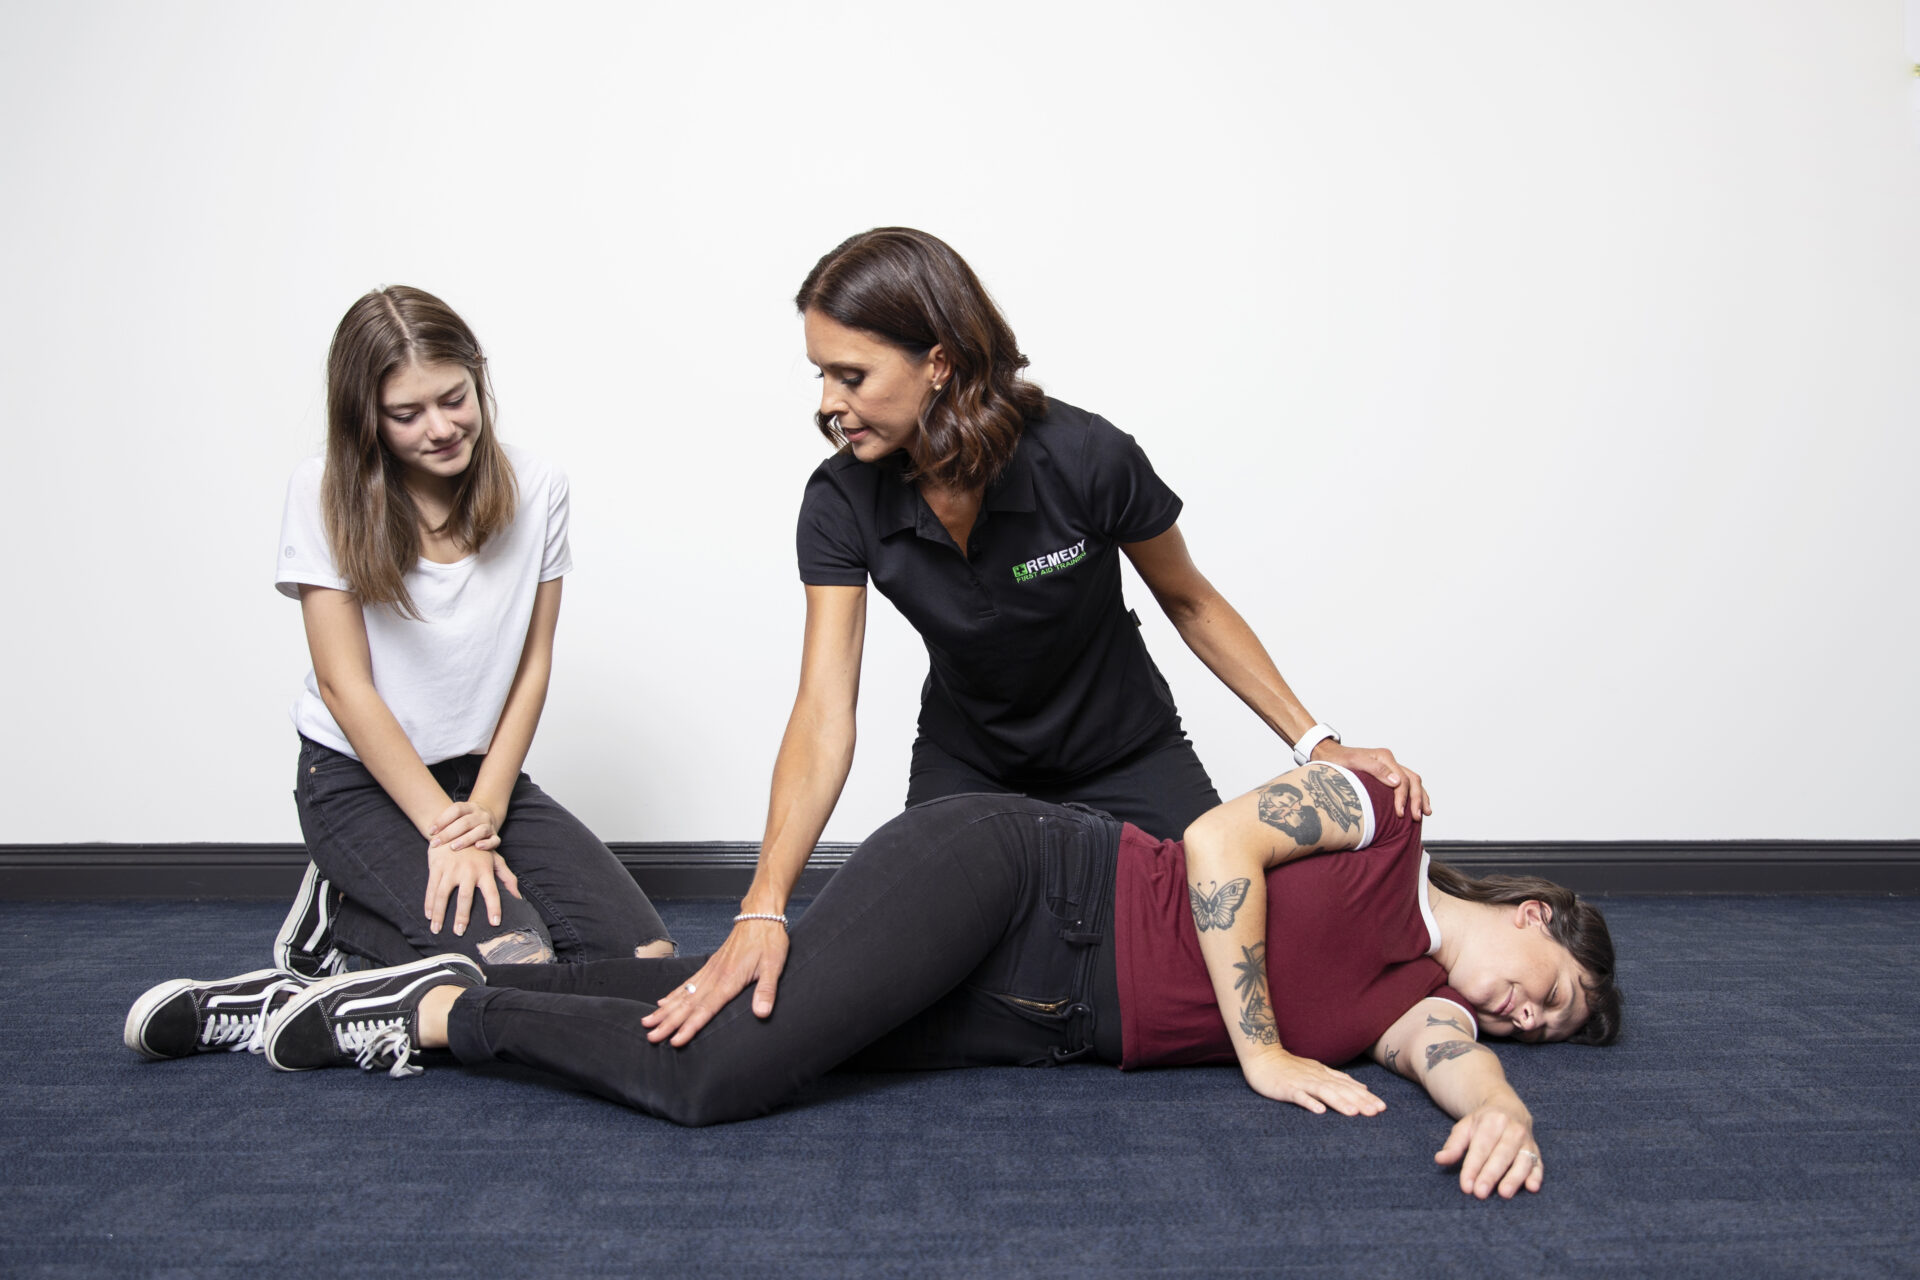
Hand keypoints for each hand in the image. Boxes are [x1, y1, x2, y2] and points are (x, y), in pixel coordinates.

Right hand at [424, 843, 520, 936]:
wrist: (457, 826)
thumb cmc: (479, 848)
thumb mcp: (495, 859)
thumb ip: (507, 878)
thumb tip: (518, 897)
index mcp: (484, 870)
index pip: (492, 892)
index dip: (494, 907)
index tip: (495, 922)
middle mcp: (468, 870)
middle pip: (465, 897)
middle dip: (462, 916)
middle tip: (460, 932)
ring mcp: (450, 868)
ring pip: (443, 895)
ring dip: (439, 914)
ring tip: (438, 930)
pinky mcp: (436, 866)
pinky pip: (431, 888)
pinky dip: (428, 903)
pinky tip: (428, 916)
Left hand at [429, 799, 500, 853]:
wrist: (487, 818)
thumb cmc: (464, 821)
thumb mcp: (457, 816)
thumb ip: (445, 822)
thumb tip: (429, 833)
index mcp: (470, 807)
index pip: (456, 809)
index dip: (442, 820)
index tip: (430, 831)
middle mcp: (481, 814)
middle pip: (466, 822)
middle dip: (448, 833)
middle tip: (435, 843)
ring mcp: (489, 825)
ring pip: (480, 830)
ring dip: (466, 839)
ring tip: (453, 847)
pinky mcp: (495, 836)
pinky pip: (495, 840)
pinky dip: (487, 844)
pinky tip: (477, 847)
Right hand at [641, 918, 789, 1045]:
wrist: (760, 915)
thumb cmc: (768, 940)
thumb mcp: (774, 966)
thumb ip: (766, 990)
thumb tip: (761, 1014)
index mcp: (729, 980)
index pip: (705, 1009)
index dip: (690, 1026)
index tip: (675, 1040)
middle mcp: (714, 977)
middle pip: (688, 1005)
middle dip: (668, 1023)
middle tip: (651, 1037)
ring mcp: (710, 971)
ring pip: (683, 994)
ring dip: (665, 1010)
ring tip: (648, 1022)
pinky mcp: (710, 966)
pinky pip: (687, 983)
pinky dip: (673, 994)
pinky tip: (663, 1002)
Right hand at [1243, 1050, 1384, 1116]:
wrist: (1262, 1057)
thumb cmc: (1290, 1067)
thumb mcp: (1317, 1070)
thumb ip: (1339, 1079)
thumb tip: (1363, 1087)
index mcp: (1324, 1075)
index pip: (1349, 1087)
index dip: (1366, 1097)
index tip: (1382, 1108)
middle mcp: (1316, 1078)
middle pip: (1340, 1090)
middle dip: (1359, 1101)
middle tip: (1376, 1112)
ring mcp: (1301, 1082)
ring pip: (1323, 1092)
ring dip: (1339, 1102)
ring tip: (1354, 1113)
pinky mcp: (1286, 1088)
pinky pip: (1299, 1096)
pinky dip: (1309, 1103)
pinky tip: (1319, 1112)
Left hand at [1316, 742, 1430, 820]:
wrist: (1330, 756)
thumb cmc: (1339, 761)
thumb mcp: (1355, 763)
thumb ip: (1376, 770)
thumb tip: (1397, 782)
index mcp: (1385, 757)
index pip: (1402, 780)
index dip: (1403, 798)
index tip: (1400, 813)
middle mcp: (1390, 762)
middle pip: (1413, 780)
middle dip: (1417, 799)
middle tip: (1416, 816)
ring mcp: (1390, 768)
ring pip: (1414, 782)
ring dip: (1421, 797)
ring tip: (1425, 812)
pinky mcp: (1387, 774)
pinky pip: (1407, 784)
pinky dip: (1415, 794)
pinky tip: (1417, 805)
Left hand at [1435, 1098, 1542, 1197]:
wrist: (1509, 1109)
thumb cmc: (1483, 1123)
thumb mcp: (1465, 1128)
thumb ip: (1453, 1145)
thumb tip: (1439, 1159)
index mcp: (1493, 1121)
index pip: (1481, 1148)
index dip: (1473, 1167)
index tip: (1466, 1186)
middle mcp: (1513, 1129)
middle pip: (1501, 1155)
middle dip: (1490, 1175)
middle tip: (1480, 1193)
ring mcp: (1528, 1141)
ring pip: (1522, 1160)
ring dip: (1514, 1178)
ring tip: (1504, 1194)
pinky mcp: (1537, 1152)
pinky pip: (1538, 1165)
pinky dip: (1536, 1176)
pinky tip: (1532, 1188)